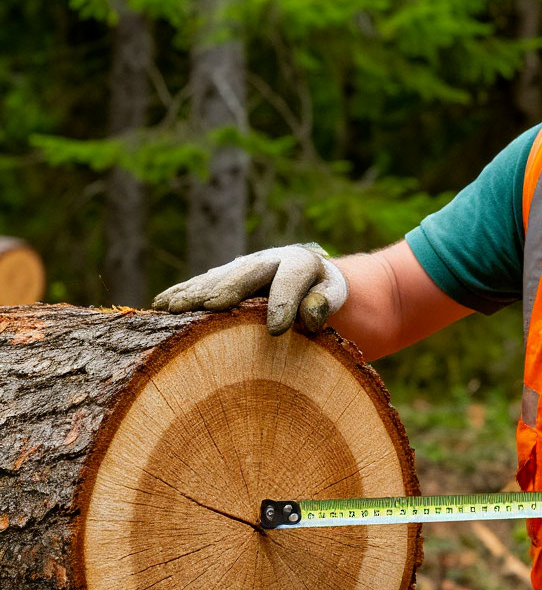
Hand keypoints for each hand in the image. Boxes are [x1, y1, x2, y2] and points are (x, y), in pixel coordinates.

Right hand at [152, 243, 348, 334]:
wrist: (309, 275)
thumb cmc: (323, 293)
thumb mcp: (333, 295)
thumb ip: (325, 302)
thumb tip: (310, 313)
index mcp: (299, 263)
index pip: (291, 280)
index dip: (283, 303)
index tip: (276, 330)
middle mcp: (266, 259)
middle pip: (244, 274)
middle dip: (225, 290)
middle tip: (207, 307)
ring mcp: (241, 266)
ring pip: (216, 278)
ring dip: (194, 292)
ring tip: (174, 308)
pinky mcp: (224, 275)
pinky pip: (200, 283)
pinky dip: (180, 293)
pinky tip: (160, 305)